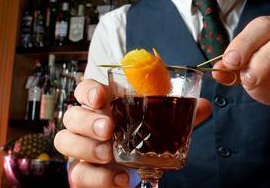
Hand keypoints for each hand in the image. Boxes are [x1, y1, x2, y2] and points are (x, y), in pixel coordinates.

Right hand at [54, 78, 212, 187]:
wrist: (132, 172)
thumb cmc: (142, 139)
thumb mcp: (162, 125)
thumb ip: (180, 115)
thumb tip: (204, 106)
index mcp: (103, 106)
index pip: (84, 89)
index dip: (88, 90)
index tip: (101, 97)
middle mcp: (86, 125)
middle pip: (71, 115)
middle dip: (88, 121)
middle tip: (109, 129)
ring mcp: (81, 150)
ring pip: (65, 141)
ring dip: (87, 148)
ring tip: (110, 154)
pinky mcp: (83, 174)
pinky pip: (79, 175)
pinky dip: (99, 178)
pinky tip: (120, 179)